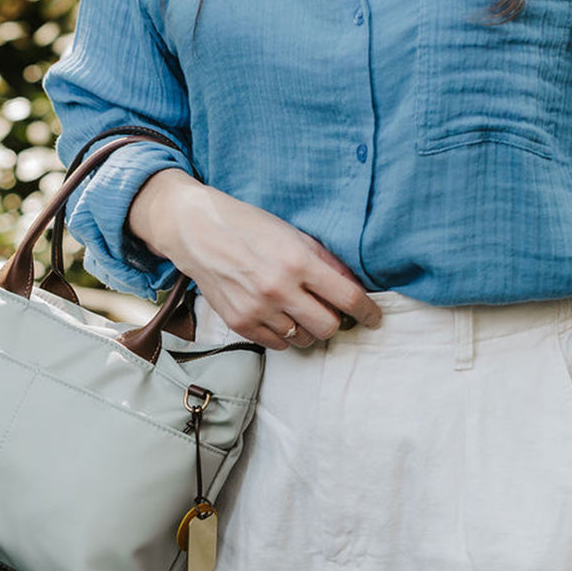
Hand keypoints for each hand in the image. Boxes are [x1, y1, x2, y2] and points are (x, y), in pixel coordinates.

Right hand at [127, 168, 381, 349]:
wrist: (197, 232)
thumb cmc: (249, 227)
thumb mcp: (293, 234)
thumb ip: (325, 262)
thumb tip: (353, 288)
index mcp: (297, 262)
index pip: (348, 298)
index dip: (368, 312)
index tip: (374, 317)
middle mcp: (279, 289)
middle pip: (328, 327)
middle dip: (336, 322)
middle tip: (330, 311)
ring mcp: (257, 309)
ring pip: (303, 340)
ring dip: (309, 329)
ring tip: (300, 311)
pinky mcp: (240, 323)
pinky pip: (277, 344)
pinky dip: (286, 334)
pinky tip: (279, 316)